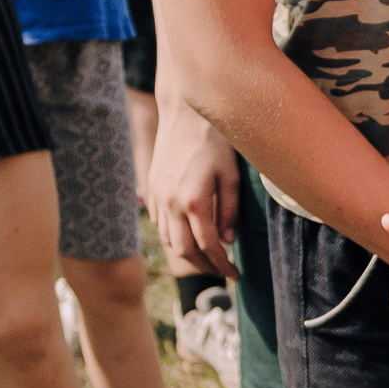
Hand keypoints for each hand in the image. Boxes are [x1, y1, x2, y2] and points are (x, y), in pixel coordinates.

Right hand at [146, 102, 240, 280]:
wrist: (184, 112)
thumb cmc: (215, 141)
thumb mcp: (232, 176)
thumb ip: (229, 211)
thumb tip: (227, 240)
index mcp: (195, 201)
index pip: (209, 246)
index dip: (223, 265)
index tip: (236, 275)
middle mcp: (171, 203)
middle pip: (185, 250)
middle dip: (205, 267)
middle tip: (222, 271)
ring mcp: (158, 196)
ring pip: (169, 239)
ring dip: (188, 253)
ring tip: (208, 258)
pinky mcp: (152, 188)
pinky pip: (159, 223)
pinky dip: (173, 236)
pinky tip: (189, 235)